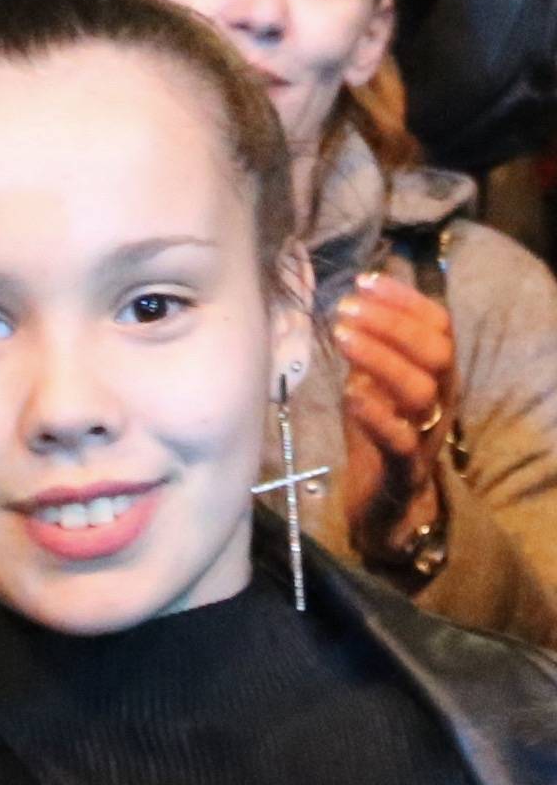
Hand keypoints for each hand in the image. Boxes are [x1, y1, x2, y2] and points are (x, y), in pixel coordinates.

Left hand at [336, 269, 454, 566]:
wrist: (385, 503)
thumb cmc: (379, 432)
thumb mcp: (373, 381)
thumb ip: (370, 348)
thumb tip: (350, 303)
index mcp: (437, 374)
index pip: (438, 326)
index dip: (405, 300)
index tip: (365, 281)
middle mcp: (441, 400)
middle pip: (436, 353)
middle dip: (392, 324)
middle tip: (347, 309)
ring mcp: (427, 435)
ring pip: (421, 391)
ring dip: (381, 359)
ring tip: (342, 338)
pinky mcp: (406, 469)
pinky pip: (400, 441)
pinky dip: (376, 414)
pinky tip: (351, 393)